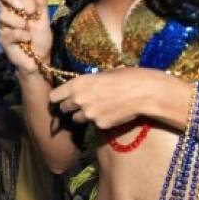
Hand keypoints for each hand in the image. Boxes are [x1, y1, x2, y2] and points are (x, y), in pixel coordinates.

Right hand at [0, 0, 51, 76]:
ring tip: (29, 32)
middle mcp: (4, 13)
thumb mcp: (44, 18)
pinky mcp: (2, 40)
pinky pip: (11, 32)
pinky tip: (26, 41)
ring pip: (4, 15)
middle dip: (18, 1)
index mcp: (12, 6)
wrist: (40, 58)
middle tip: (30, 15)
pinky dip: (23, 36)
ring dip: (21, 23)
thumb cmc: (41, 38)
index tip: (33, 9)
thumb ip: (40, 2)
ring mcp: (1, 26)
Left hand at [49, 67, 186, 128]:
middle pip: (64, 109)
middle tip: (81, 103)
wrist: (144, 92)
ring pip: (77, 119)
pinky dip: (99, 120)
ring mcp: (88, 114)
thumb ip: (86, 83)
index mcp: (77, 84)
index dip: (57, 98)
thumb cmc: (126, 77)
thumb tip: (79, 88)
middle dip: (70, 107)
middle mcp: (78, 100)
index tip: (61, 99)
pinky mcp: (99, 125)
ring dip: (83, 115)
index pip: (53, 97)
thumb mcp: (101, 74)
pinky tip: (111, 113)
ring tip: (98, 108)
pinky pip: (93, 124)